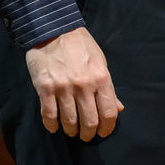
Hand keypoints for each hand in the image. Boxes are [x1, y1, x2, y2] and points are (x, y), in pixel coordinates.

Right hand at [25, 27, 122, 141]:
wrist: (54, 29)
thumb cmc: (80, 45)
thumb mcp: (100, 62)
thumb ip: (108, 88)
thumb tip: (118, 108)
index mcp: (101, 78)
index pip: (109, 113)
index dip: (107, 128)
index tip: (103, 132)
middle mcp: (84, 85)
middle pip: (90, 122)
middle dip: (88, 134)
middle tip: (85, 135)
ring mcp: (64, 87)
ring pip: (70, 122)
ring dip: (71, 130)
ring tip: (71, 130)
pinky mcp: (45, 88)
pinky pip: (49, 115)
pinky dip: (52, 125)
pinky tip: (54, 126)